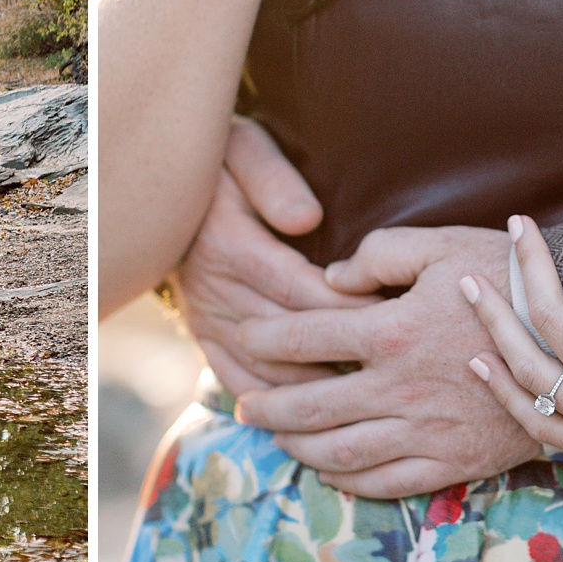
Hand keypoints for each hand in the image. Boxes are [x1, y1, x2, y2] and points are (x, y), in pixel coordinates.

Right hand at [171, 119, 373, 393]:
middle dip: (345, 352)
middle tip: (399, 367)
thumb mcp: (244, 148)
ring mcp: (206, 318)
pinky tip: (319, 413)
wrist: (163, 189)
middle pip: (288, 334)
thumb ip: (273, 179)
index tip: (397, 316)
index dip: (349, 305)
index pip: (298, 287)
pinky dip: (278, 403)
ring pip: (267, 369)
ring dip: (317, 386)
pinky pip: (240, 382)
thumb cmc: (221, 163)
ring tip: (372, 396)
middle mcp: (212, 287)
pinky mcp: (204, 336)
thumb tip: (306, 218)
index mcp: (227, 242)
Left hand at [229, 225, 537, 496]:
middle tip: (242, 404)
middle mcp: (401, 387)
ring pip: (342, 451)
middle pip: (311, 406)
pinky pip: (388, 482)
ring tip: (277, 438)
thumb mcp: (443, 245)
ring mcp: (427, 430)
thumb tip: (330, 279)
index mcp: (393, 329)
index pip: (304, 337)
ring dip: (298, 448)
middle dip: (267, 406)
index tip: (243, 337)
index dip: (263, 338)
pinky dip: (350, 481)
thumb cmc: (509, 281)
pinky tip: (330, 470)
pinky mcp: (455, 460)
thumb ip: (379, 254)